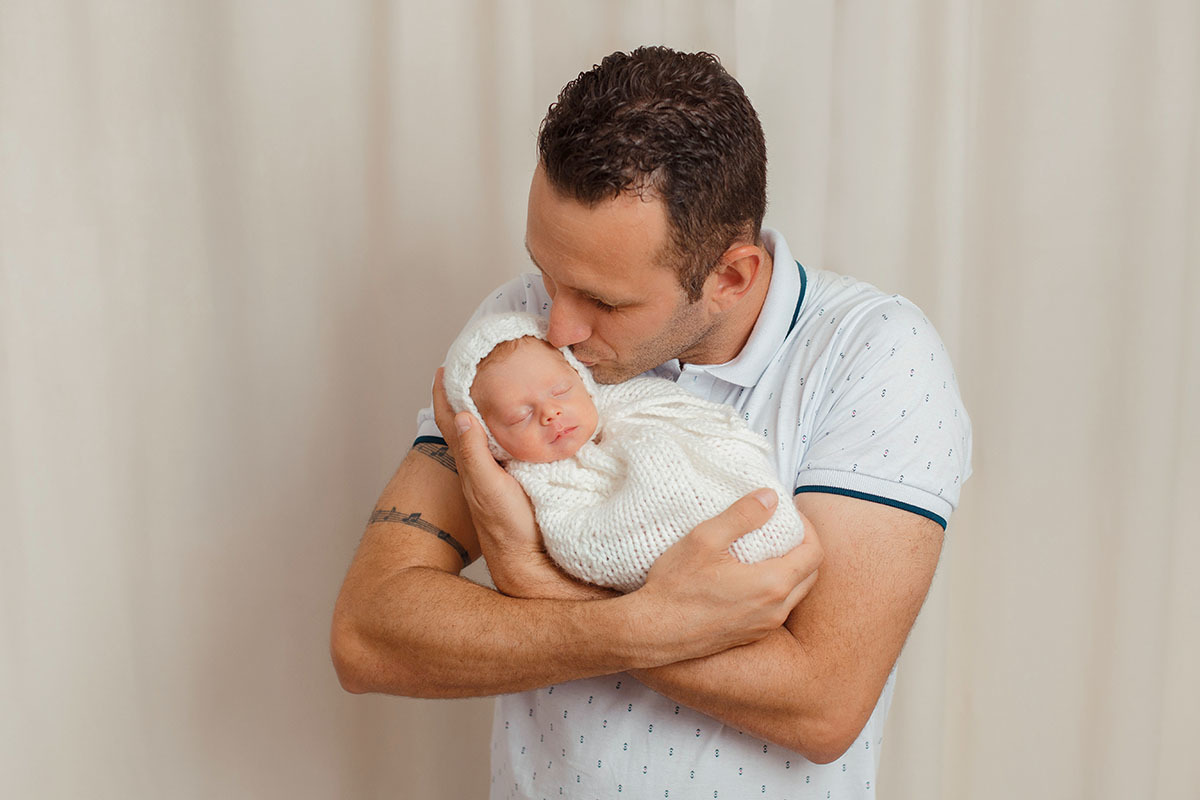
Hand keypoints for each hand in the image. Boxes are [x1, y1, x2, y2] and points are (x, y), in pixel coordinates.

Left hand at [432, 368, 566, 593]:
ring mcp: (497, 473)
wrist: (531, 559)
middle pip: (467, 421)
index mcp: (470, 462)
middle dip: (466, 394)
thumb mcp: (488, 487)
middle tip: (473, 367)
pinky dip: (507, 427)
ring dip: (486, 408)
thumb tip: (461, 414)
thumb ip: (474, 453)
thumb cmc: (507, 527)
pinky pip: (506, 445)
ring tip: (495, 386)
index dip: (445, 393)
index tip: (446, 367)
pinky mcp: (516, 480)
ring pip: (486, 432)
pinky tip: (521, 423)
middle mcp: (480, 465)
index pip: (451, 420)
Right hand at [631, 488, 822, 664]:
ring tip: (766, 551)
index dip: (808, 528)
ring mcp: (764, 627)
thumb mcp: (706, 538)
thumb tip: (771, 497)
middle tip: (782, 530)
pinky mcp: (750, 636)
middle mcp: (776, 610)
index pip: (814, 552)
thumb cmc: (677, 586)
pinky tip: (749, 576)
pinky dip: (776, 589)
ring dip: (791, 570)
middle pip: (811, 574)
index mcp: (773, 584)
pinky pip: (777, 609)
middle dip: (804, 548)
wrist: (654, 632)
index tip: (788, 515)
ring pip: (796, 594)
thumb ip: (743, 514)